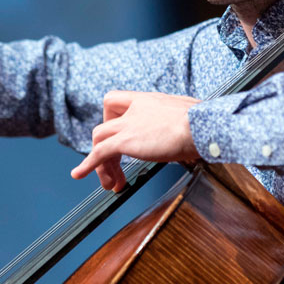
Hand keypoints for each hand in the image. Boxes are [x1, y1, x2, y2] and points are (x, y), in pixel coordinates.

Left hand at [70, 91, 200, 190]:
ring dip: (101, 163)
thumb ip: (183, 120)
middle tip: (116, 167)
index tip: (119, 135)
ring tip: (109, 182)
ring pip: (99, 140)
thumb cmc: (204, 122)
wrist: (202, 126)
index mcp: (149, 101)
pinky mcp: (125, 141)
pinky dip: (87, 165)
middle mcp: (135, 109)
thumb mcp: (191, 114)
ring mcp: (128, 125)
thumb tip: (193, 130)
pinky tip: (79, 174)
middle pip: (105, 126)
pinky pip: (99, 153)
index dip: (112, 118)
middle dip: (106, 148)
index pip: (116, 101)